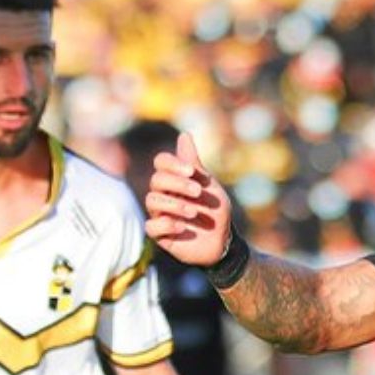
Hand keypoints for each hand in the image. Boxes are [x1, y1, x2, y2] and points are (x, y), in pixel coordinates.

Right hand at [143, 133, 233, 266]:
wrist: (223, 240)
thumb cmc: (215, 211)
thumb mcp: (209, 186)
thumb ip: (194, 164)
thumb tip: (184, 134)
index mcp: (174, 179)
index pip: (161, 162)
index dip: (173, 163)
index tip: (193, 171)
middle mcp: (163, 194)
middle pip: (156, 180)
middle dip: (178, 184)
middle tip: (199, 192)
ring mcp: (160, 214)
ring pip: (152, 201)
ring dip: (175, 204)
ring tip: (194, 213)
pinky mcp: (160, 234)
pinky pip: (151, 226)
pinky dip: (167, 224)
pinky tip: (183, 227)